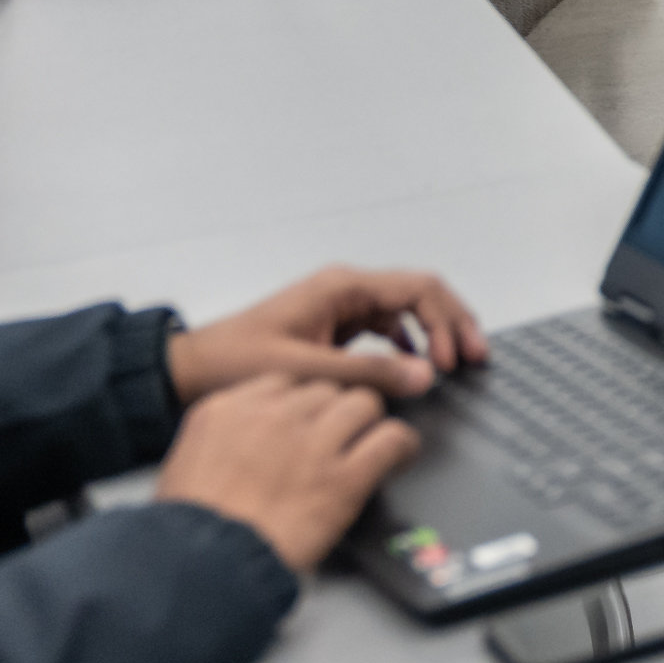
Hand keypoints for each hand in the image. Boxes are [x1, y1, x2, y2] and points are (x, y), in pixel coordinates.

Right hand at [154, 376, 418, 572]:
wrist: (202, 568)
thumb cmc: (190, 531)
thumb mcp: (187, 466)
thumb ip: (224, 439)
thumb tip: (248, 440)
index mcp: (227, 410)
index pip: (284, 382)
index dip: (302, 403)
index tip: (309, 418)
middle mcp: (273, 416)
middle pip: (326, 388)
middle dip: (335, 411)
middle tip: (341, 436)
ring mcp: (311, 442)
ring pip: (363, 403)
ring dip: (369, 423)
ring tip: (372, 442)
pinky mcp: (344, 476)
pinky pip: (390, 439)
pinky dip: (402, 445)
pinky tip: (401, 456)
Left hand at [165, 264, 487, 404]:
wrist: (188, 370)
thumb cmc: (233, 362)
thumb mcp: (304, 370)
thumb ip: (366, 373)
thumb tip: (423, 374)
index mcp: (341, 288)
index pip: (417, 290)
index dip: (446, 322)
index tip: (455, 360)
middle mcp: (345, 290)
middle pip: (419, 294)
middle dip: (451, 323)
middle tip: (476, 357)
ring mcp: (339, 307)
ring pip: (405, 311)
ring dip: (433, 333)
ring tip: (454, 362)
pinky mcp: (332, 328)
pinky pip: (384, 328)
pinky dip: (407, 343)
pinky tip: (413, 365)